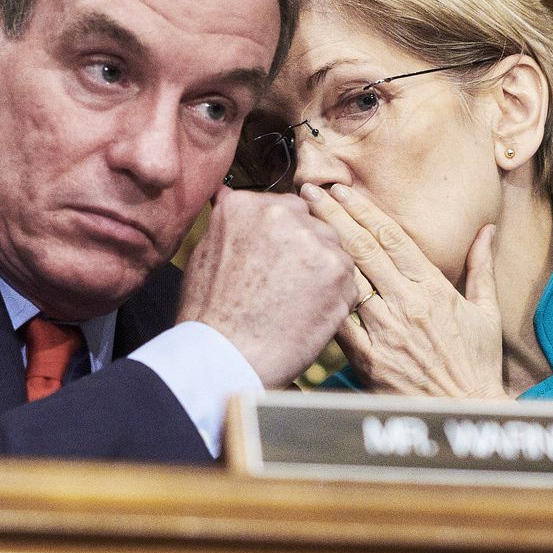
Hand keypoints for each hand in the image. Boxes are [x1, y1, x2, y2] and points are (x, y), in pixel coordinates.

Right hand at [178, 186, 353, 387]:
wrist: (226, 357)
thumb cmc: (210, 313)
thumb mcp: (204, 253)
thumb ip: (227, 220)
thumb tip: (228, 195)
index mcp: (246, 205)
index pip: (284, 208)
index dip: (283, 237)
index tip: (275, 260)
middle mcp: (281, 213)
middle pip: (312, 224)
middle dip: (305, 250)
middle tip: (285, 285)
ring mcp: (313, 240)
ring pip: (332, 250)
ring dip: (322, 273)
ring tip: (294, 303)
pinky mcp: (338, 271)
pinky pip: (347, 279)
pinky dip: (334, 297)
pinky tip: (307, 315)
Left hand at [303, 183, 504, 399]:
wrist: (465, 412)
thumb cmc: (477, 364)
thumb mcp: (486, 313)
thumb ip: (481, 268)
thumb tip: (486, 230)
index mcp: (434, 288)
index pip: (393, 237)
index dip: (363, 209)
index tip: (342, 189)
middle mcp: (407, 304)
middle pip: (363, 250)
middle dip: (333, 216)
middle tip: (310, 192)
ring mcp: (386, 332)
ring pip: (346, 280)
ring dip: (321, 249)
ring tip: (299, 225)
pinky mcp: (369, 359)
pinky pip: (339, 322)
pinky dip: (320, 298)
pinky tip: (300, 278)